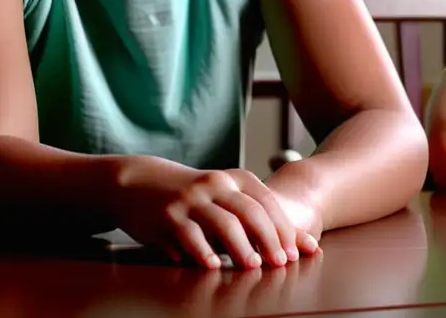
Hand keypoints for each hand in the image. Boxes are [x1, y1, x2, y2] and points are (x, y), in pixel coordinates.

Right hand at [110, 156, 318, 268]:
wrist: (141, 182)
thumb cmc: (195, 196)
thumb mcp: (225, 197)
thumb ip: (257, 218)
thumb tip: (304, 245)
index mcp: (235, 179)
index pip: (267, 203)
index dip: (284, 228)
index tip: (296, 253)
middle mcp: (216, 185)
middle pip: (250, 212)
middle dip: (269, 239)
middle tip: (280, 263)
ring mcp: (191, 200)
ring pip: (223, 223)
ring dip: (241, 247)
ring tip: (253, 266)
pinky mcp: (168, 217)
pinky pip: (189, 236)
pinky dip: (203, 252)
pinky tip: (213, 266)